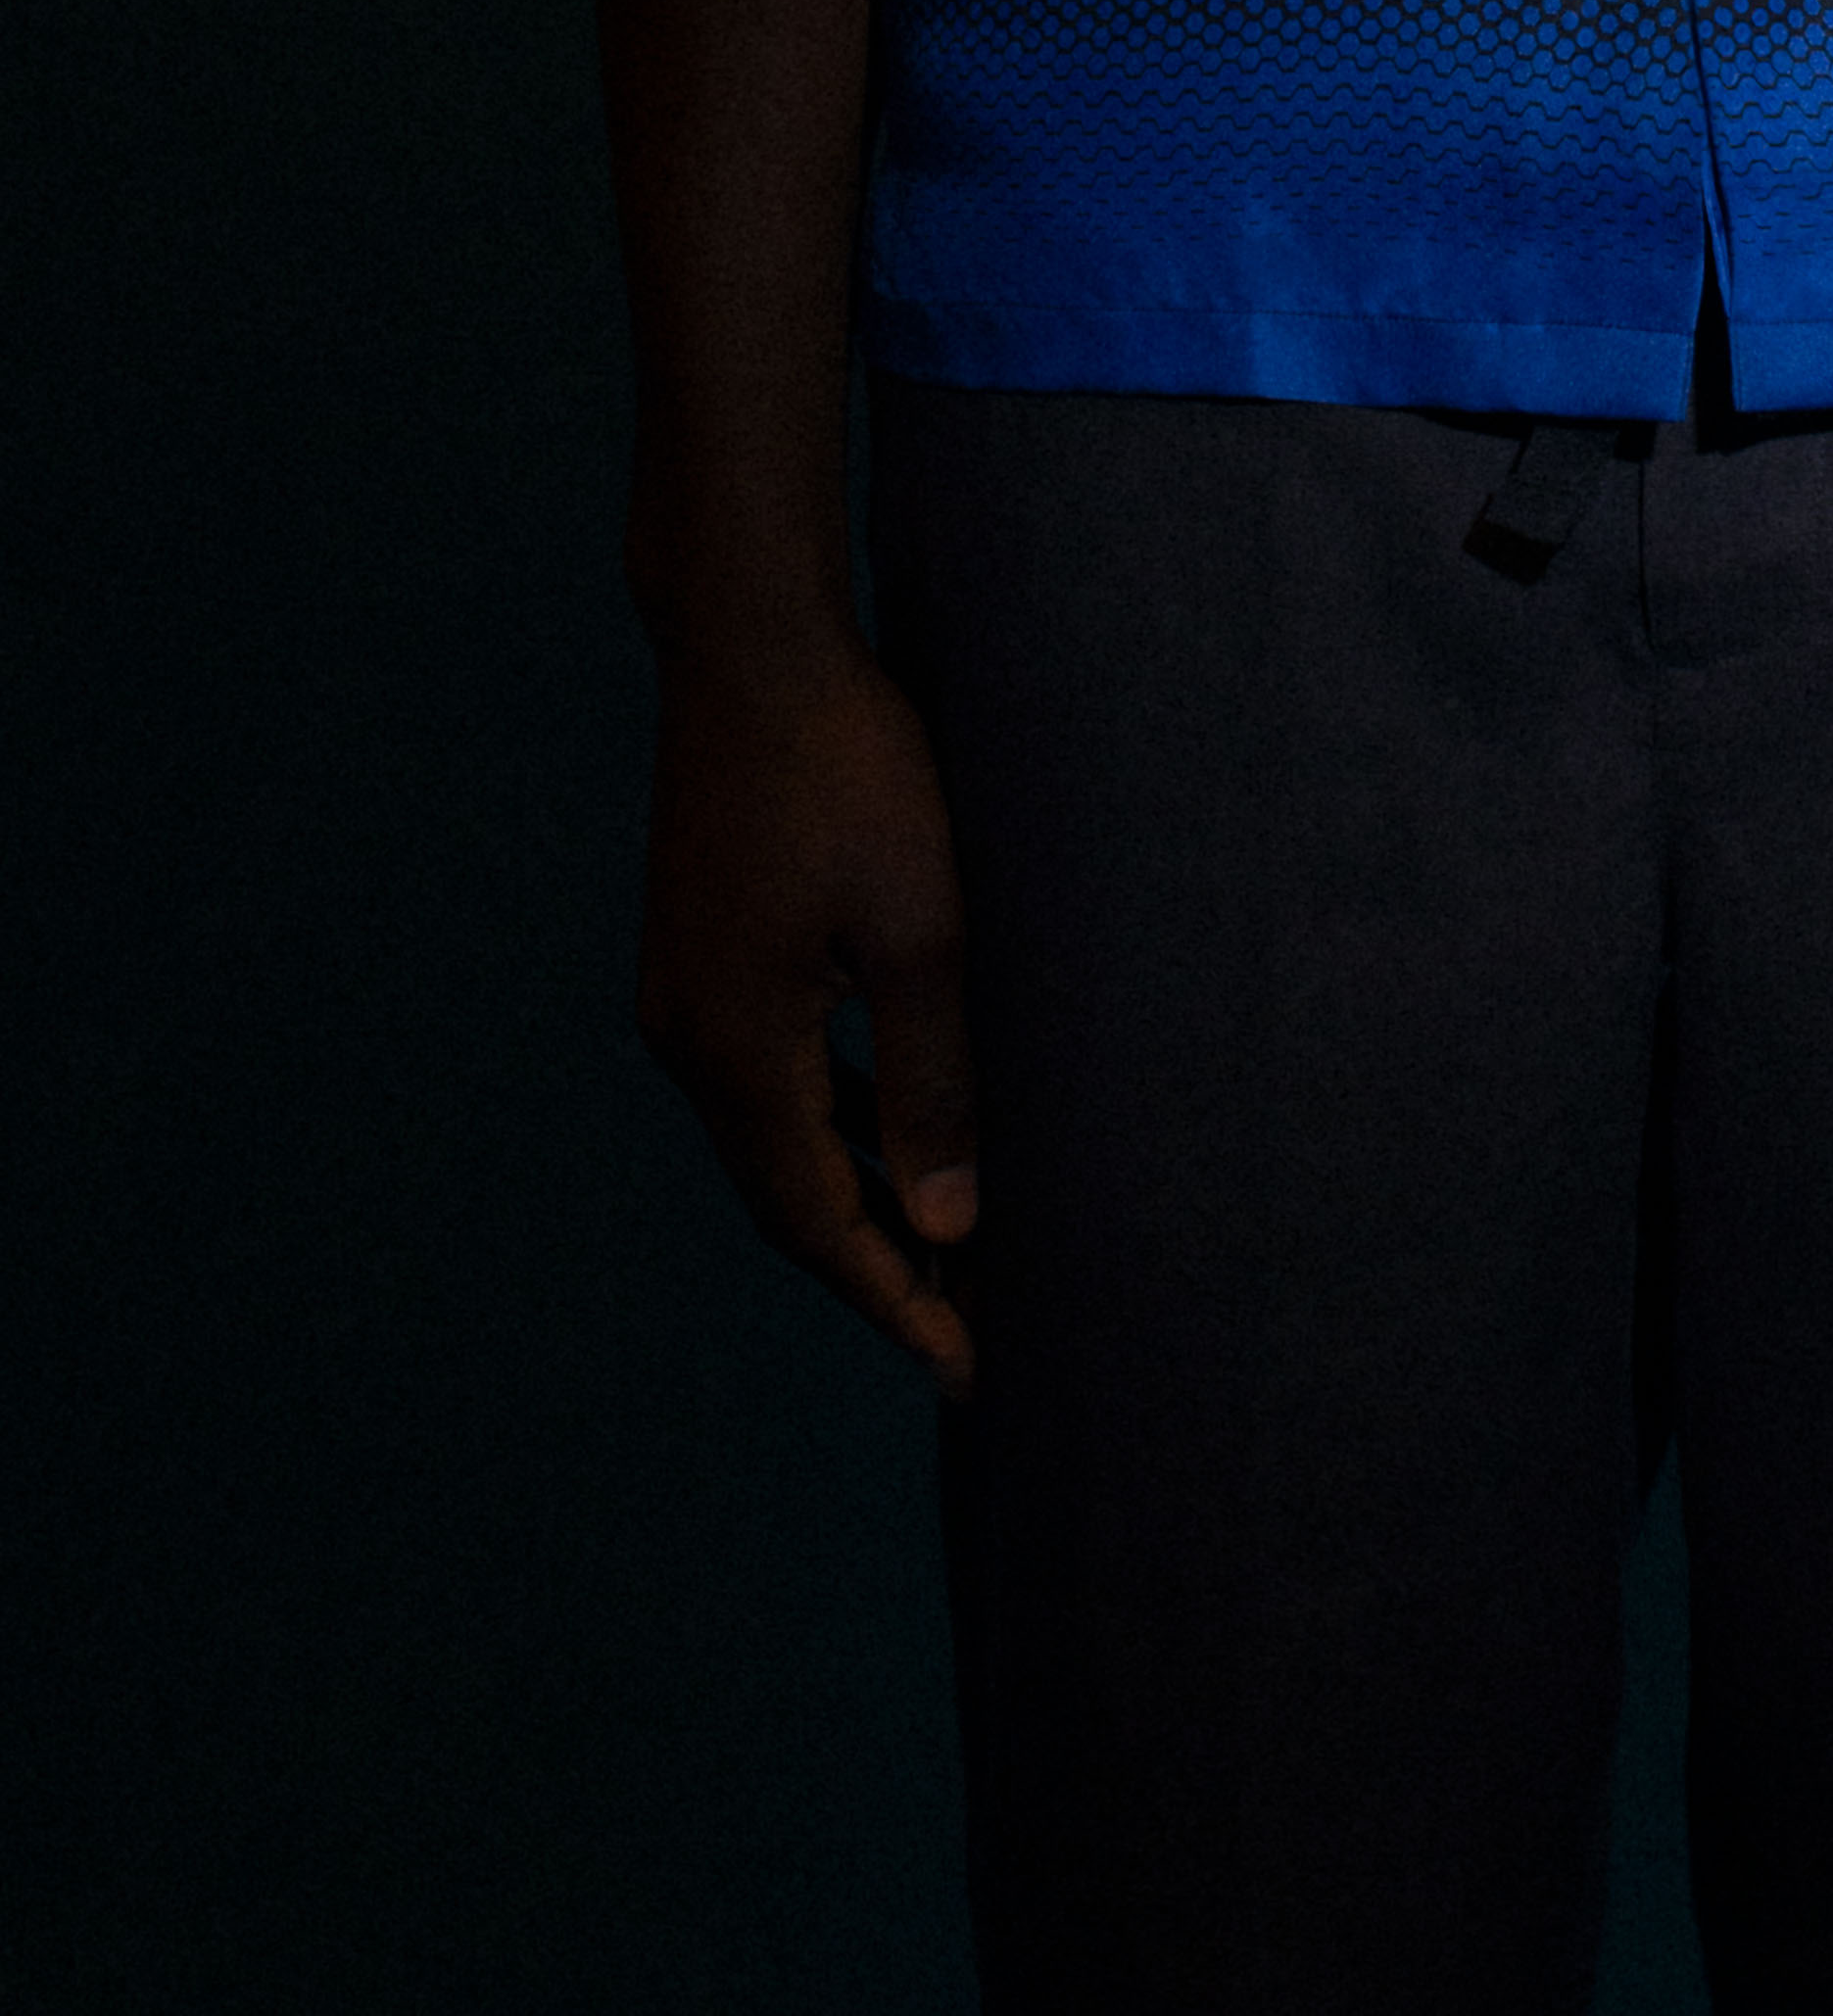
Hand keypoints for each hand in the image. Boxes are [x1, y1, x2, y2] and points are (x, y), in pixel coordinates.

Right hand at [637, 638, 979, 1388]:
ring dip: (851, 1194)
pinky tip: (887, 1124)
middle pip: (784, 1196)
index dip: (895, 1300)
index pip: (818, 1222)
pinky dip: (828, 1120)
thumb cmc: (850, 769)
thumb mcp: (920, 928)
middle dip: (875, 1268)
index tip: (965, 1371)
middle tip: (964, 1335)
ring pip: (772, 1136)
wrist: (752, 643)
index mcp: (734, 1049)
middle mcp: (687, 1037)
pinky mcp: (699, 948)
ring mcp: (683, 991)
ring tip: (940, 1249)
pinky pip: (766, 1073)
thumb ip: (933, 1079)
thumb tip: (950, 1224)